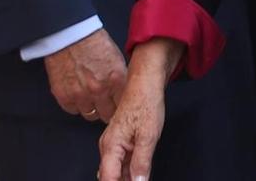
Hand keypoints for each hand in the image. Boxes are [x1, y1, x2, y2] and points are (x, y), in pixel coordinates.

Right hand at [43, 28, 126, 122]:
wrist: (70, 34)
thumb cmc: (94, 41)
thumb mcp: (117, 57)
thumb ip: (120, 77)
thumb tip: (123, 92)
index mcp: (117, 79)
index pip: (124, 104)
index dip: (121, 105)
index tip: (119, 105)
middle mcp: (100, 90)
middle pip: (108, 115)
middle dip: (108, 110)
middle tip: (106, 105)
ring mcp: (81, 95)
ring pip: (90, 115)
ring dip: (92, 108)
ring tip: (91, 99)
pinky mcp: (64, 96)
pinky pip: (73, 110)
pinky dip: (75, 105)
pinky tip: (77, 95)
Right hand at [97, 41, 179, 180]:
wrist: (145, 83)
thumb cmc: (146, 104)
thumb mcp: (148, 136)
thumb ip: (142, 163)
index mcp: (111, 146)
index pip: (108, 179)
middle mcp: (107, 147)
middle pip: (110, 177)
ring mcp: (113, 144)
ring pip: (115, 170)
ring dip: (126, 178)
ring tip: (140, 178)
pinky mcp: (120, 141)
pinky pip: (120, 162)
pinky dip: (128, 171)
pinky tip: (139, 174)